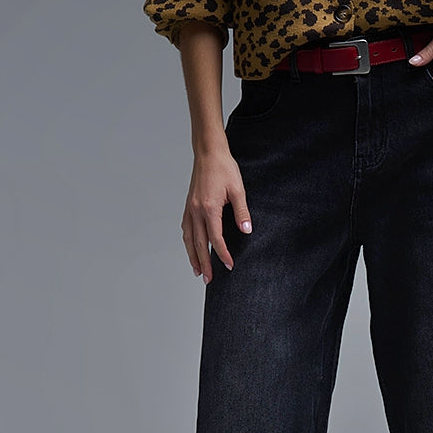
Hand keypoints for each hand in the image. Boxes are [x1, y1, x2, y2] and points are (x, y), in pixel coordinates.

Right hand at [182, 143, 252, 281]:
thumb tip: (246, 230)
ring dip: (192, 256)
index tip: (229, 265)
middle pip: (199, 243)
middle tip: (208, 279)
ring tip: (197, 270)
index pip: (216, 238)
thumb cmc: (223, 168)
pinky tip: (191, 247)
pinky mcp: (188, 205)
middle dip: (204, 263)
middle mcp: (196, 210)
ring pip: (189, 238)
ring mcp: (189, 208)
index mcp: (209, 208)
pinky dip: (188, 241)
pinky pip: (186, 228)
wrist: (208, 153)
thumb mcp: (238, 190)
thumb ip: (241, 212)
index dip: (222, 253)